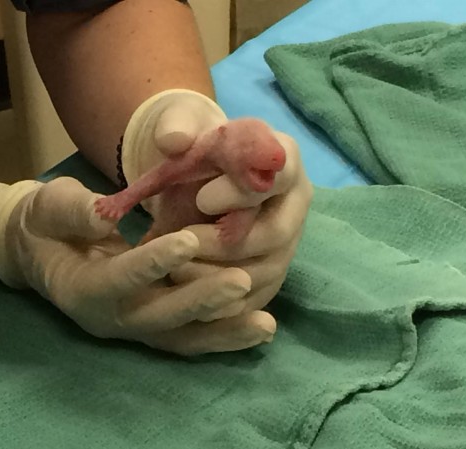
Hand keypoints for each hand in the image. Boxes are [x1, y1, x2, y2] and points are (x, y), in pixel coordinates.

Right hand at [0, 177, 275, 355]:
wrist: (42, 251)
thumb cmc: (46, 221)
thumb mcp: (50, 205)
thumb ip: (74, 211)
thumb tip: (103, 214)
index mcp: (80, 289)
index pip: (119, 279)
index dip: (151, 263)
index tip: (187, 240)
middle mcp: (109, 319)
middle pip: (158, 319)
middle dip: (200, 301)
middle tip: (241, 280)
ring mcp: (133, 328)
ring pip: (180, 338)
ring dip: (222, 332)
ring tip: (266, 325)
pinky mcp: (152, 328)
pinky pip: (189, 338)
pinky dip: (223, 336)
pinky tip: (260, 329)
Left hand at [180, 131, 312, 320]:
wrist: (193, 178)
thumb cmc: (194, 149)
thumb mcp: (181, 126)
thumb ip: (176, 127)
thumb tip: (171, 139)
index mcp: (283, 157)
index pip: (279, 176)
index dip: (243, 191)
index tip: (202, 198)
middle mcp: (294, 203)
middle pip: (277, 233)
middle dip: (228, 241)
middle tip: (184, 240)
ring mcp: (286, 243)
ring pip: (266, 271)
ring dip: (219, 276)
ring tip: (176, 269)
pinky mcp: (270, 275)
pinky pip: (254, 299)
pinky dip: (221, 305)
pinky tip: (186, 296)